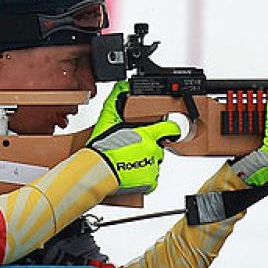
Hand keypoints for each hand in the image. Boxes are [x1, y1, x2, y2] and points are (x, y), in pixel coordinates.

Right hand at [88, 80, 179, 195]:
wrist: (97, 170)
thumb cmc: (102, 148)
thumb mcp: (108, 120)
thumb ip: (116, 100)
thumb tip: (122, 86)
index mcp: (147, 135)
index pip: (170, 128)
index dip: (169, 128)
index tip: (169, 129)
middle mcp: (153, 151)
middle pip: (159, 146)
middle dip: (149, 146)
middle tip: (133, 148)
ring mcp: (152, 167)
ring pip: (155, 162)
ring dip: (146, 161)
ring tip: (130, 161)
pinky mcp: (150, 182)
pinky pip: (152, 179)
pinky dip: (144, 176)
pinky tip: (132, 172)